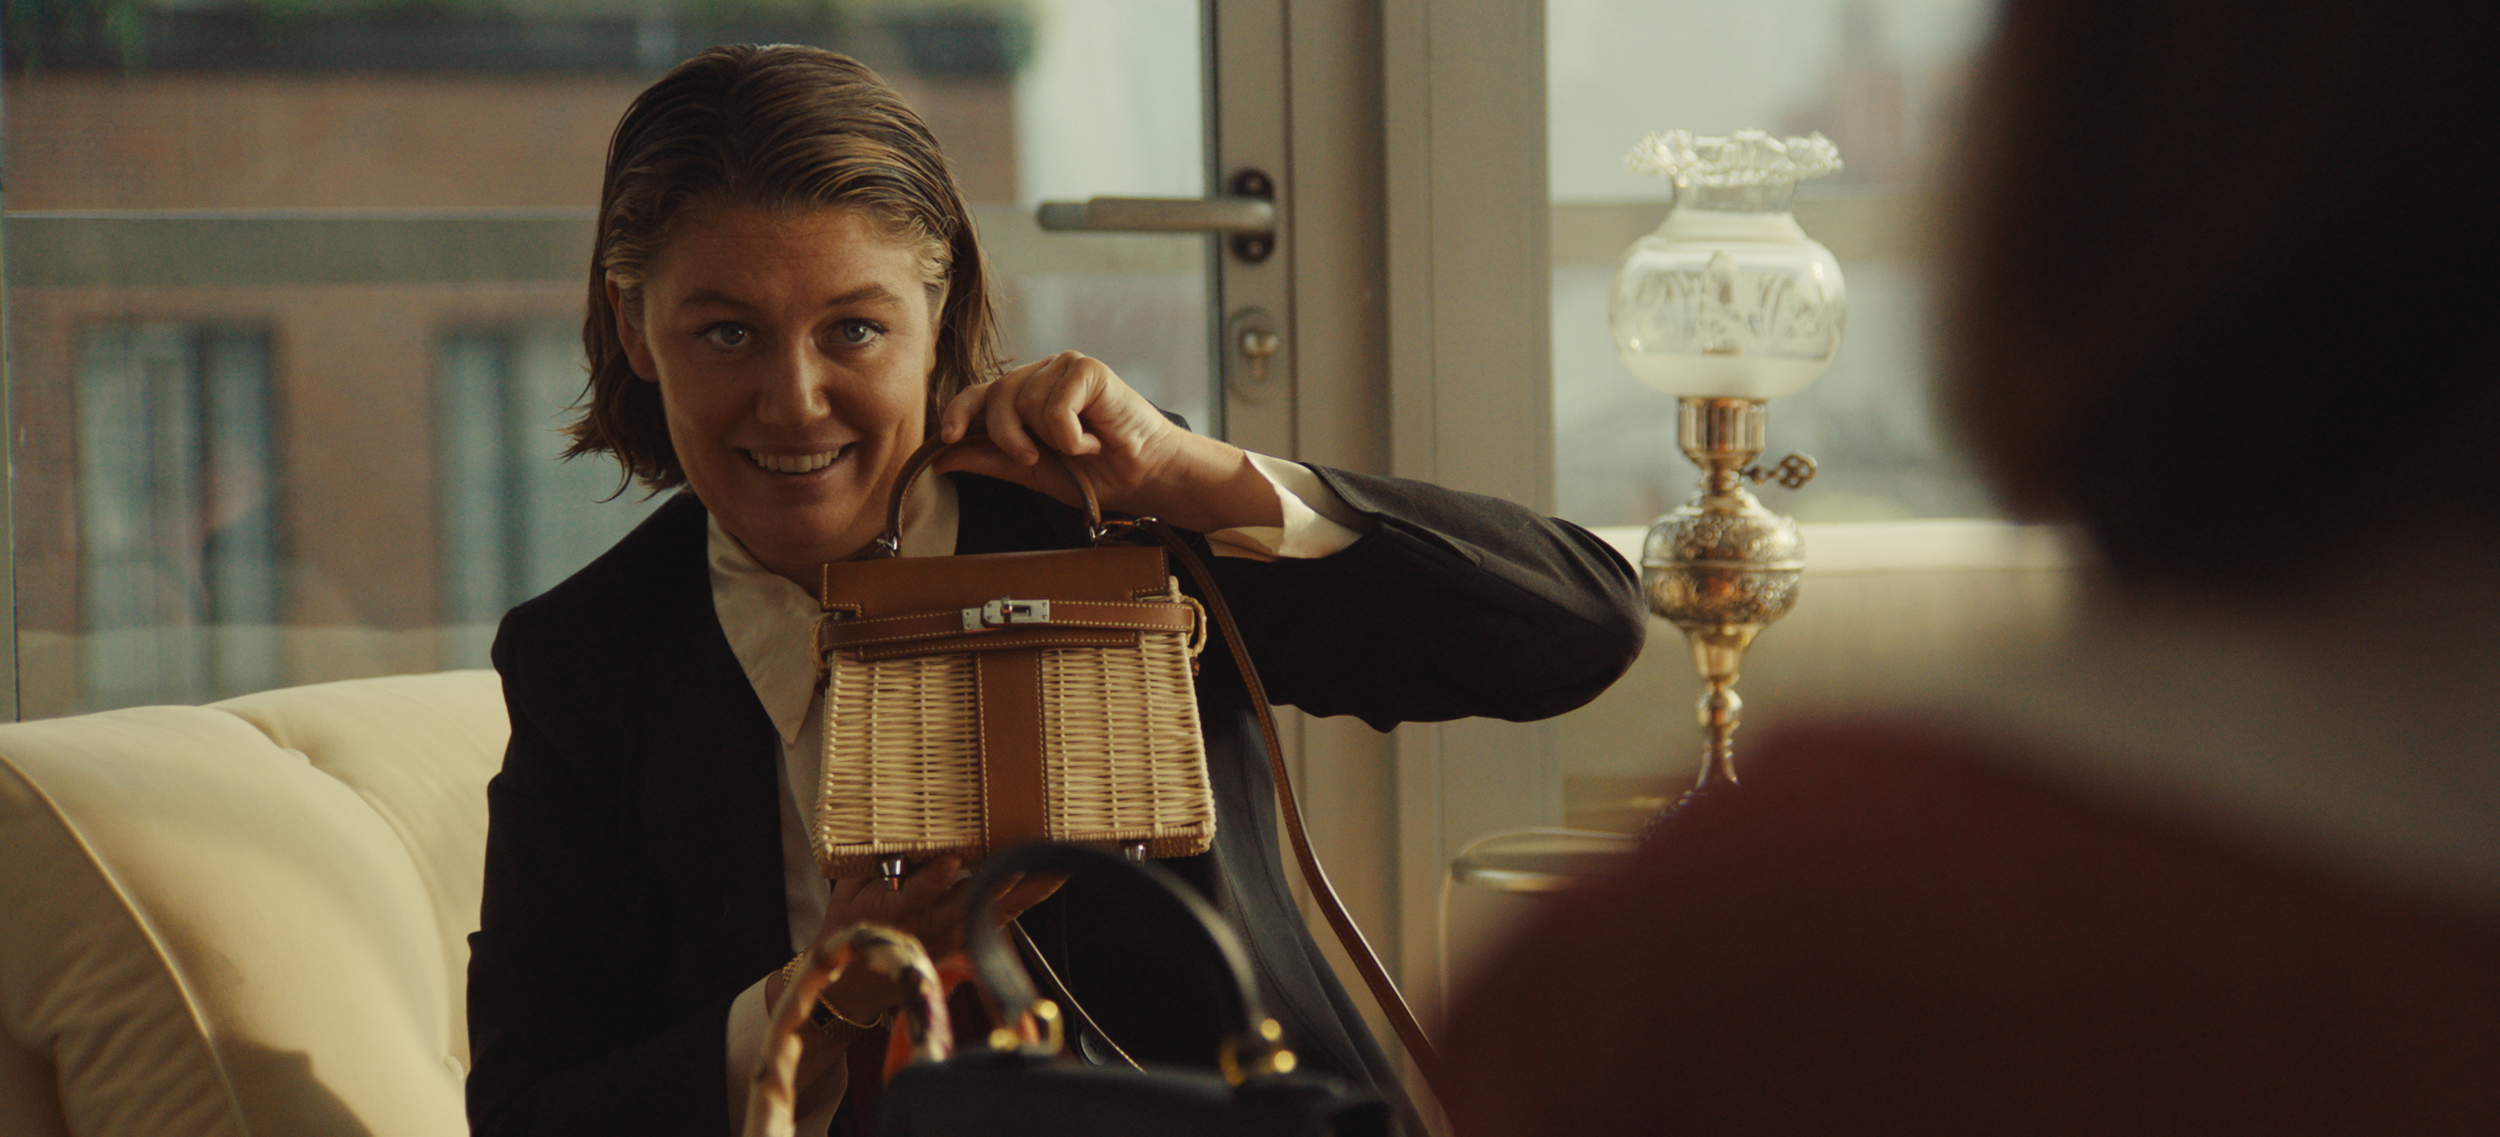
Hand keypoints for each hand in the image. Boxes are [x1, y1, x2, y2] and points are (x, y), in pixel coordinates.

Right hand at [777, 856, 1065, 1028]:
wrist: (859, 979)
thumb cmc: (855, 921)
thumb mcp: (850, 888)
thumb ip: (874, 858)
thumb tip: (891, 819)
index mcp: (896, 910)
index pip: (916, 895)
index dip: (932, 880)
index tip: (949, 861)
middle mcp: (931, 925)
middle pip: (971, 902)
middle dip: (1003, 880)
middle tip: (1031, 855)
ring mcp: (954, 934)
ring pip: (998, 910)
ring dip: (1030, 888)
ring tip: (1059, 863)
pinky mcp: (968, 938)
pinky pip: (1004, 914)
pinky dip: (1030, 895)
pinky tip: (1054, 876)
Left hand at [932, 351, 1281, 533]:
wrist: (1146, 478)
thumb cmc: (1098, 474)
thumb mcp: (1033, 472)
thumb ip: (991, 460)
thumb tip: (942, 458)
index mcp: (1026, 395)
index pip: (979, 395)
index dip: (960, 413)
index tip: (949, 437)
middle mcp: (1042, 375)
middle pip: (996, 396)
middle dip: (1008, 435)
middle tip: (1034, 458)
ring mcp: (1064, 367)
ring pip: (1024, 401)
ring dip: (1051, 438)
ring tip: (1081, 447)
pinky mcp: (1086, 369)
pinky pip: (1053, 404)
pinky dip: (1071, 433)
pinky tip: (1094, 437)